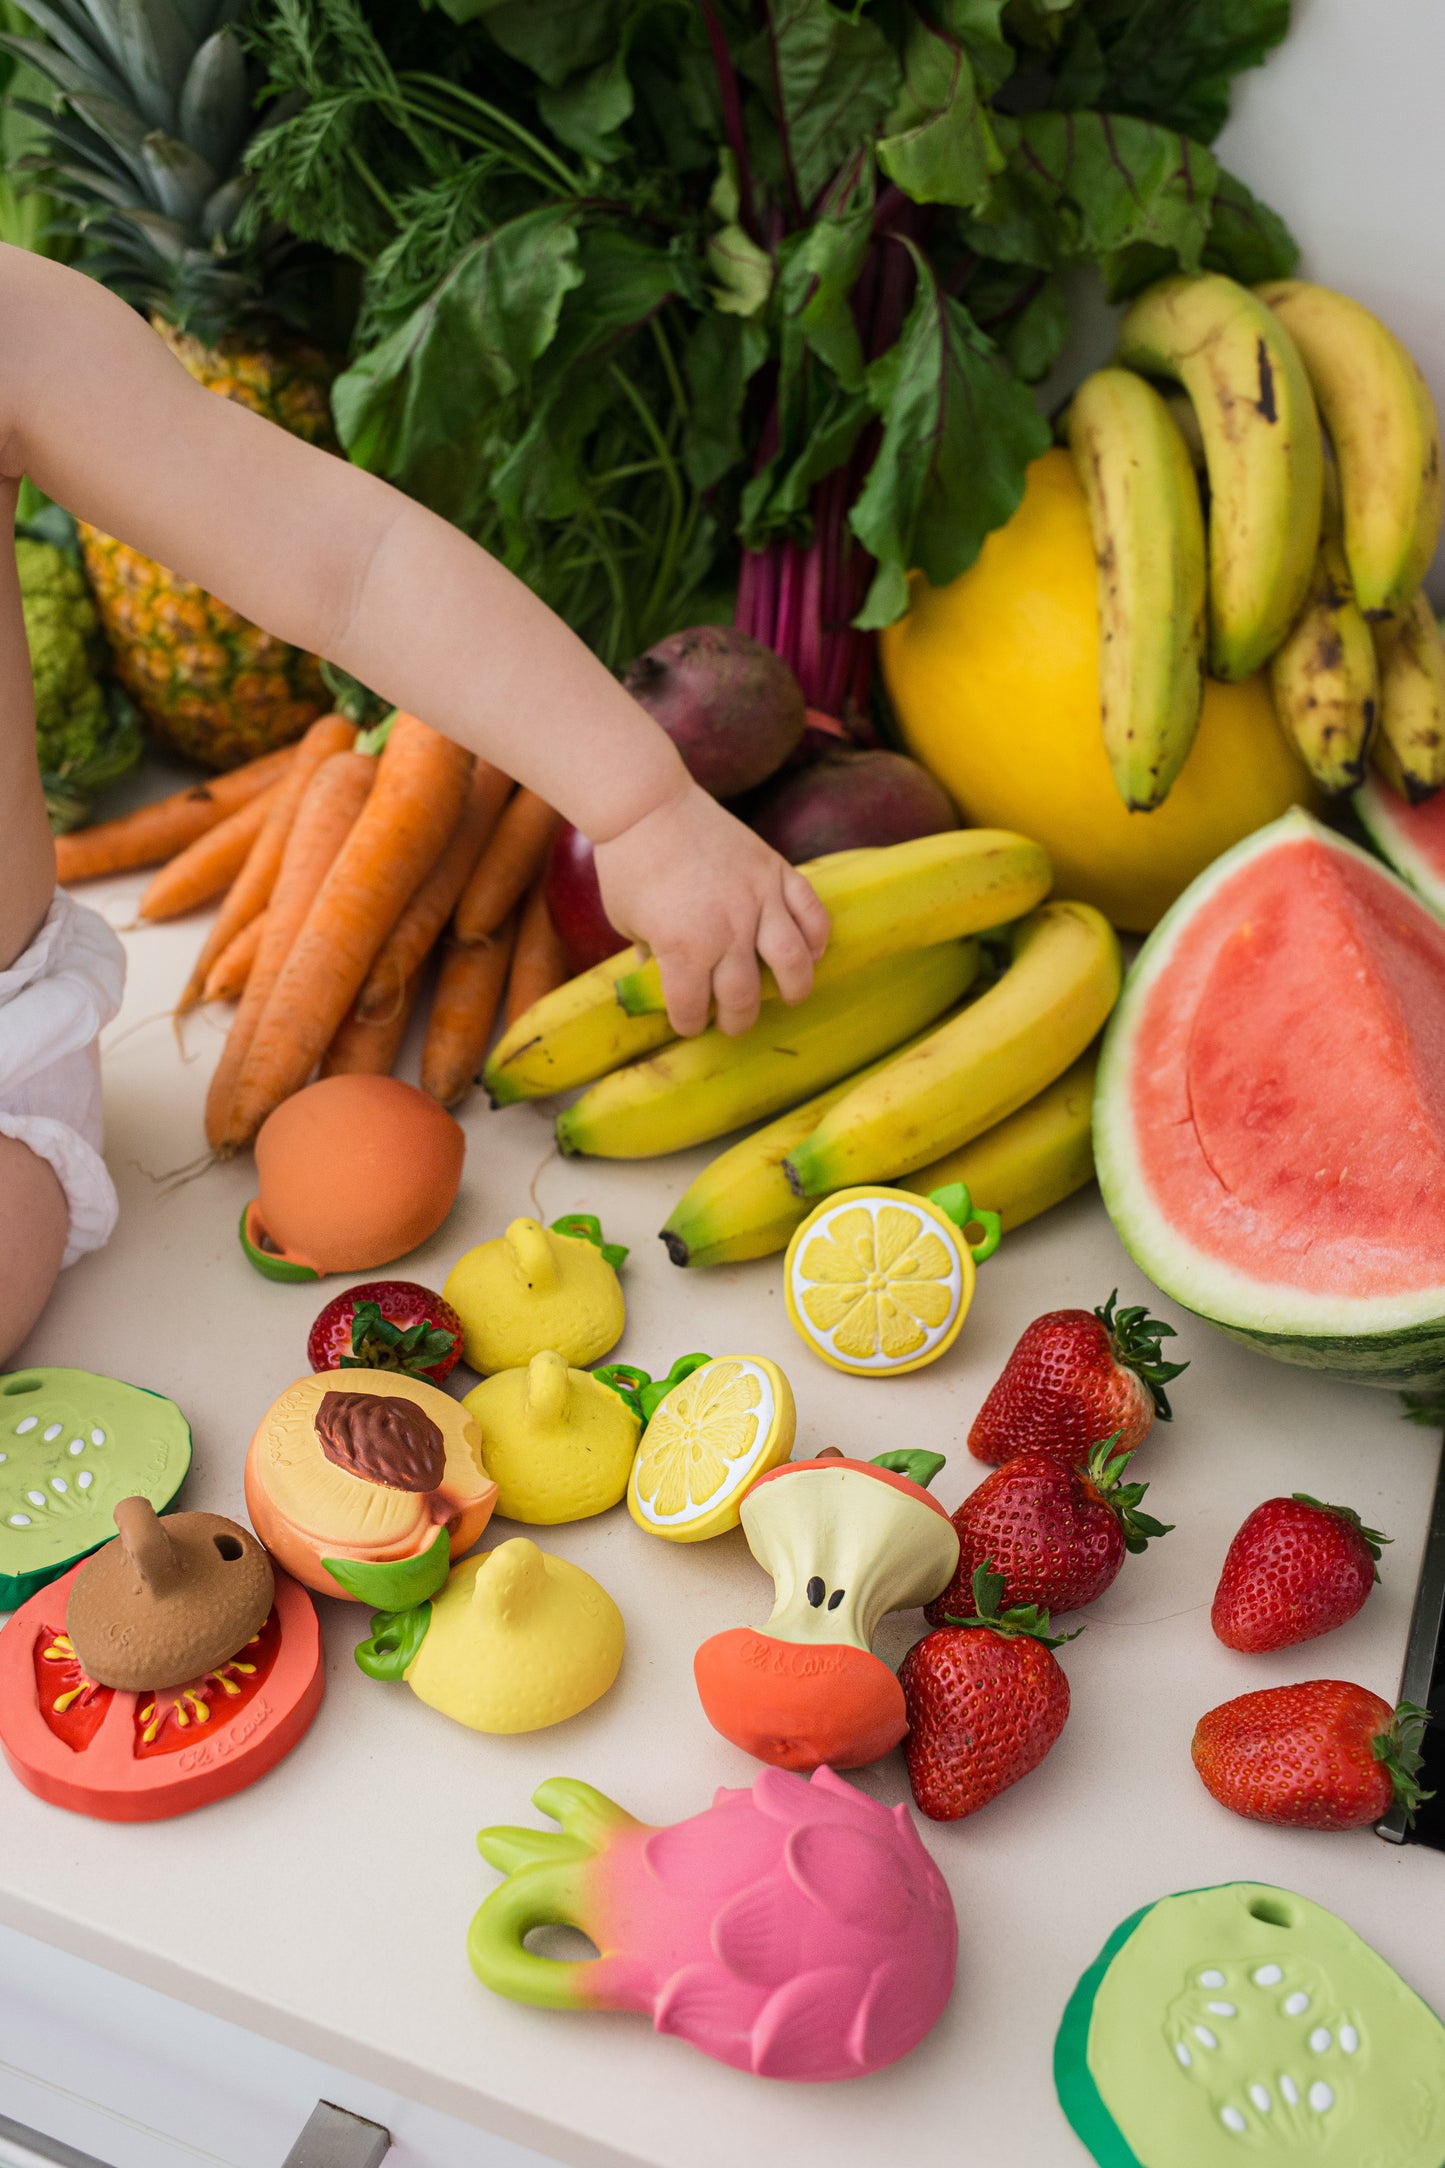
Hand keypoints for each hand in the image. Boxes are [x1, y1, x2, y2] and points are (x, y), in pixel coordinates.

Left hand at [593, 778, 829, 1035]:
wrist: (648, 805)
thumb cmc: (629, 865)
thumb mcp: (627, 922)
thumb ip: (651, 954)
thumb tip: (663, 979)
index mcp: (684, 948)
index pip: (692, 1007)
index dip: (688, 1023)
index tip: (690, 1024)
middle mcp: (727, 930)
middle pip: (743, 996)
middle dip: (737, 1019)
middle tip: (733, 1022)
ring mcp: (758, 899)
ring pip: (793, 961)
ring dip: (794, 989)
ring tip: (791, 997)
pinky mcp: (777, 872)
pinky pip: (812, 913)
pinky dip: (817, 938)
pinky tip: (812, 953)